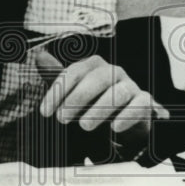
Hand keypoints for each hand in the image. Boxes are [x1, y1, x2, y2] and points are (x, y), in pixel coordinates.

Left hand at [34, 51, 169, 144]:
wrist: (127, 120)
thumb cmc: (96, 103)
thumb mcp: (75, 92)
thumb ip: (58, 77)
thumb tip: (39, 56)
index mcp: (95, 67)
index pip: (75, 72)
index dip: (58, 91)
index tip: (45, 112)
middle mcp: (114, 72)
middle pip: (97, 78)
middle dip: (78, 98)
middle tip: (62, 119)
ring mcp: (131, 86)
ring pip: (119, 92)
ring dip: (100, 109)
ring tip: (85, 126)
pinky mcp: (145, 102)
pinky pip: (139, 105)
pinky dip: (127, 116)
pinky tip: (114, 129)